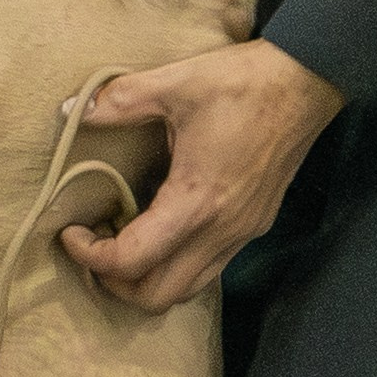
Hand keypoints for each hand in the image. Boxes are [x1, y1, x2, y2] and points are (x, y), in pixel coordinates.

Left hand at [57, 38, 342, 312]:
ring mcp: (242, 233)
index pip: (132, 260)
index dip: (90, 256)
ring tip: (122, 241)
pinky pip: (208, 268)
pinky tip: (159, 227)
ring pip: (187, 289)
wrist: (306, 82)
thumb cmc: (244, 82)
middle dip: (115, 283)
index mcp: (196, 201)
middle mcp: (221, 230)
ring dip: (147, 279)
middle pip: (158, 295)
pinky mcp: (254, 225)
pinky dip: (175, 265)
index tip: (69, 233)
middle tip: (92, 248)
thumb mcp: (175, 82)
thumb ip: (120, 100)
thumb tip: (73, 111)